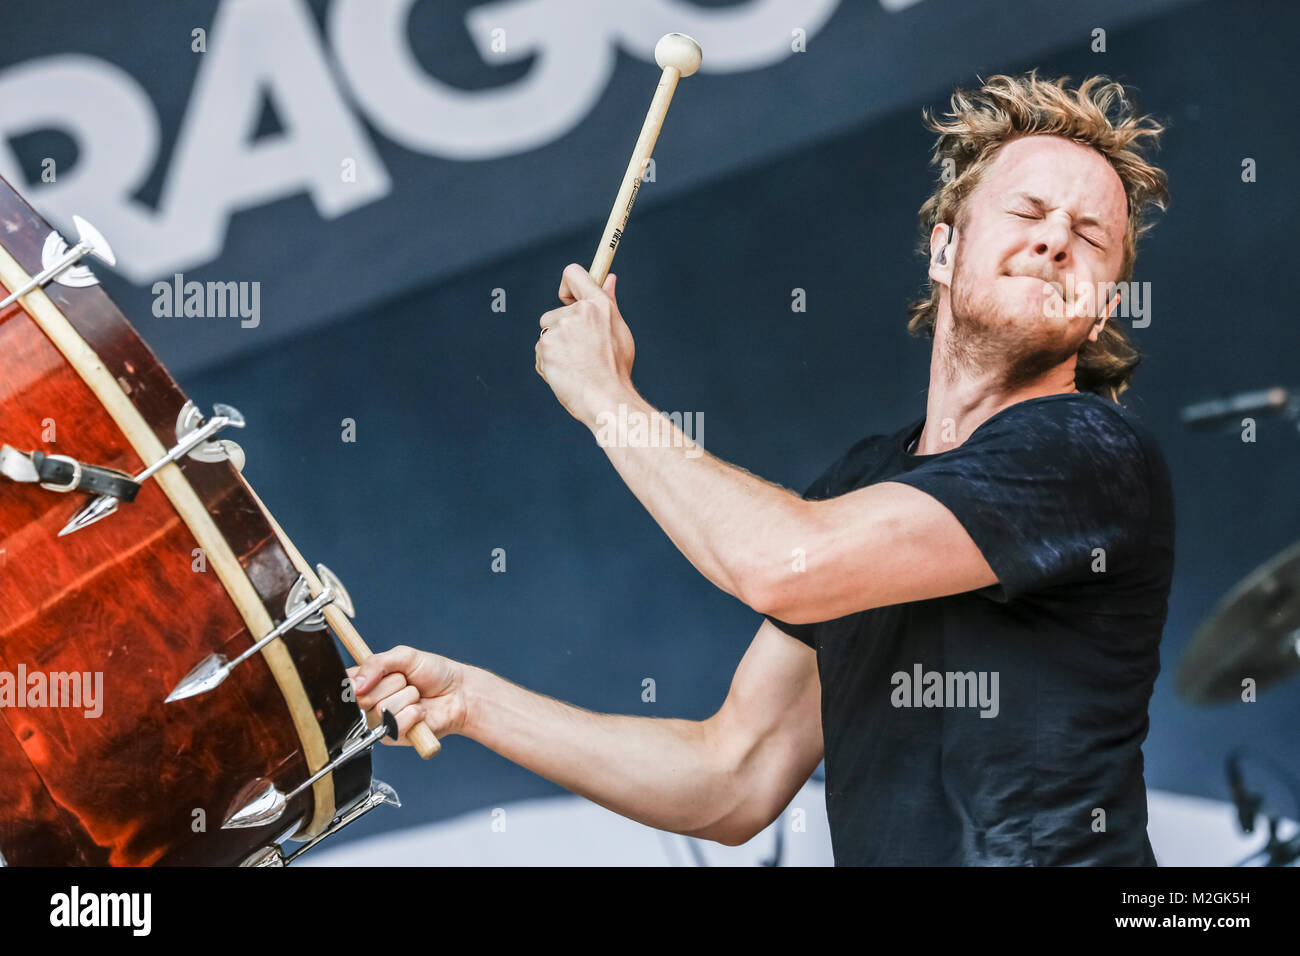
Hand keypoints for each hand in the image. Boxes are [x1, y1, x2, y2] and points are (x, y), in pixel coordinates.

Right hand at [348, 646, 469, 746]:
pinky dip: (414, 713)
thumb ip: (376, 664)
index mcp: (367, 681)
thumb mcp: (404, 656)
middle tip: (406, 681)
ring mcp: (380, 721)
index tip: (371, 676)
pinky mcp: (392, 737)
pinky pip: (396, 724)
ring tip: (417, 696)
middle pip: (363, 696)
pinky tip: (420, 711)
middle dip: (392, 683)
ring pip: (383, 708)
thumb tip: (355, 684)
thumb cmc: (433, 673)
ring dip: (408, 697)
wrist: (458, 692)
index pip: (345, 682)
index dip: (355, 681)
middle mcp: (369, 702)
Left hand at [535, 263, 635, 425]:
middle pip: (554, 314)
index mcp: (599, 304)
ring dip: (555, 349)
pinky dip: (549, 364)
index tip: (569, 301)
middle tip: (581, 353)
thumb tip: (608, 278)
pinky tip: (567, 374)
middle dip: (561, 332)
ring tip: (576, 366)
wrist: (606, 399)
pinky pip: (541, 352)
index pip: (573, 273)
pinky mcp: (545, 346)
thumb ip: (607, 302)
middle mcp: (578, 312)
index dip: (567, 287)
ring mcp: (560, 329)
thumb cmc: (615, 369)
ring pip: (547, 335)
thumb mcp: (618, 330)